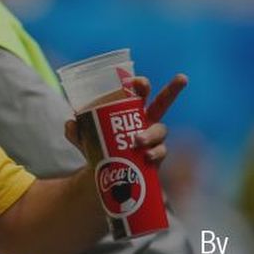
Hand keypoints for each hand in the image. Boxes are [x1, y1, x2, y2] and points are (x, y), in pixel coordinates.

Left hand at [64, 73, 186, 165]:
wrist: (105, 176)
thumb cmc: (97, 148)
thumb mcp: (82, 139)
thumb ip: (75, 131)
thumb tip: (71, 123)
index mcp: (129, 111)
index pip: (139, 93)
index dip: (141, 84)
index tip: (135, 80)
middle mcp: (146, 121)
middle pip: (163, 103)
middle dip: (172, 89)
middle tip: (181, 77)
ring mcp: (153, 139)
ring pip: (160, 130)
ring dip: (150, 133)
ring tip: (137, 140)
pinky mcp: (156, 157)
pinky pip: (160, 152)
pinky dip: (154, 153)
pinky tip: (147, 156)